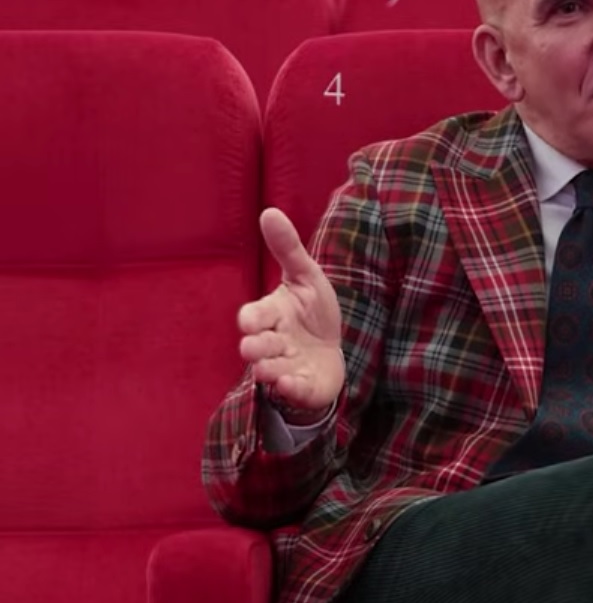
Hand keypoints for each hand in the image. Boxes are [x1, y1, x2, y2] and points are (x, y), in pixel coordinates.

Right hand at [237, 208, 343, 419]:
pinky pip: (294, 391)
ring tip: (271, 370)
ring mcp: (287, 366)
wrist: (333, 350)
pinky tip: (292, 383)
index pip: (254, 316)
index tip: (249, 321)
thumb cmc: (313, 312)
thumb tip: (269, 211)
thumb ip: (288, 249)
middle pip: (258, 347)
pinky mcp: (303, 387)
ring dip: (270, 369)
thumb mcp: (306, 277)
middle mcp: (275, 343)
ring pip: (271, 371)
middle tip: (253, 348)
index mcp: (272, 315)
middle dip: (256, 347)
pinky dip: (292, 388)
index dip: (252, 318)